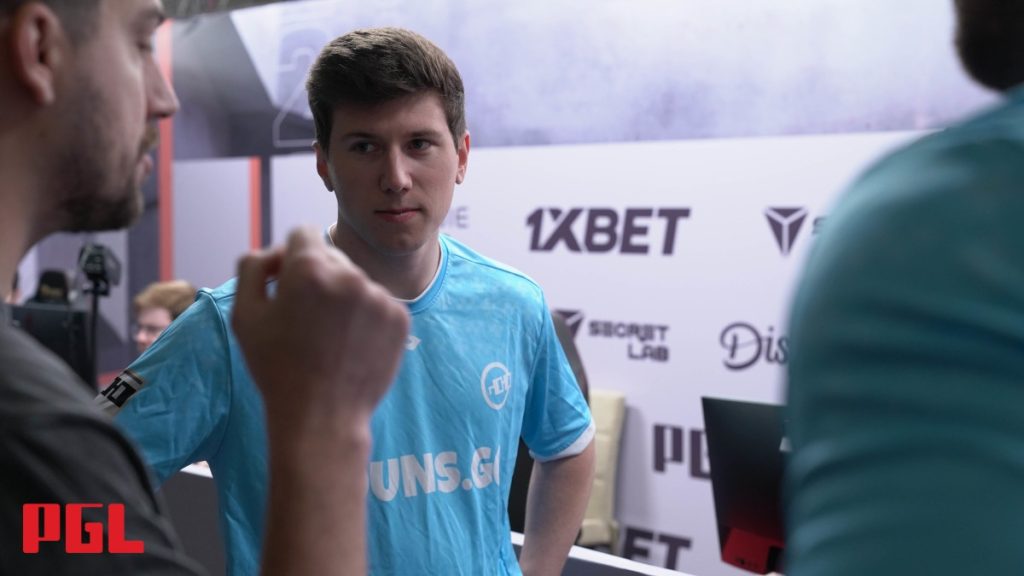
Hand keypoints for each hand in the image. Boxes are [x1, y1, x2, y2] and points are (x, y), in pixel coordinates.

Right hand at [232, 227, 409, 439]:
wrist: (322, 417)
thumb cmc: (277, 368)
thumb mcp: (245, 315)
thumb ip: (253, 268)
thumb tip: (274, 251)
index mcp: (309, 268)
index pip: (303, 233)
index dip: (290, 258)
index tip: (287, 284)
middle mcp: (350, 274)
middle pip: (331, 257)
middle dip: (317, 277)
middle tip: (305, 319)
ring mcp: (379, 296)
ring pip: (355, 281)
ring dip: (342, 298)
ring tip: (328, 338)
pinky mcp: (400, 317)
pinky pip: (377, 303)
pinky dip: (365, 317)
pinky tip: (350, 346)